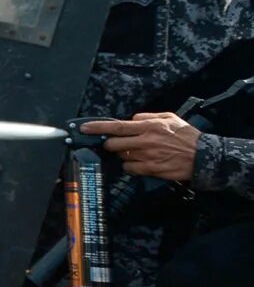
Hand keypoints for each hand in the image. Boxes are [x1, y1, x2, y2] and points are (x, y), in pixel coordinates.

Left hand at [81, 113, 201, 180]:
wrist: (203, 156)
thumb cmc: (186, 136)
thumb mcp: (169, 118)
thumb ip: (148, 116)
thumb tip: (131, 119)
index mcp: (149, 126)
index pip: (117, 126)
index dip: (98, 128)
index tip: (84, 128)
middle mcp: (145, 141)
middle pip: (113, 144)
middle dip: (110, 144)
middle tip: (115, 143)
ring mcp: (146, 156)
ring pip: (121, 157)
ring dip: (123, 155)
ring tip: (137, 152)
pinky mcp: (150, 169)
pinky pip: (130, 168)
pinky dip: (131, 166)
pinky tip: (141, 162)